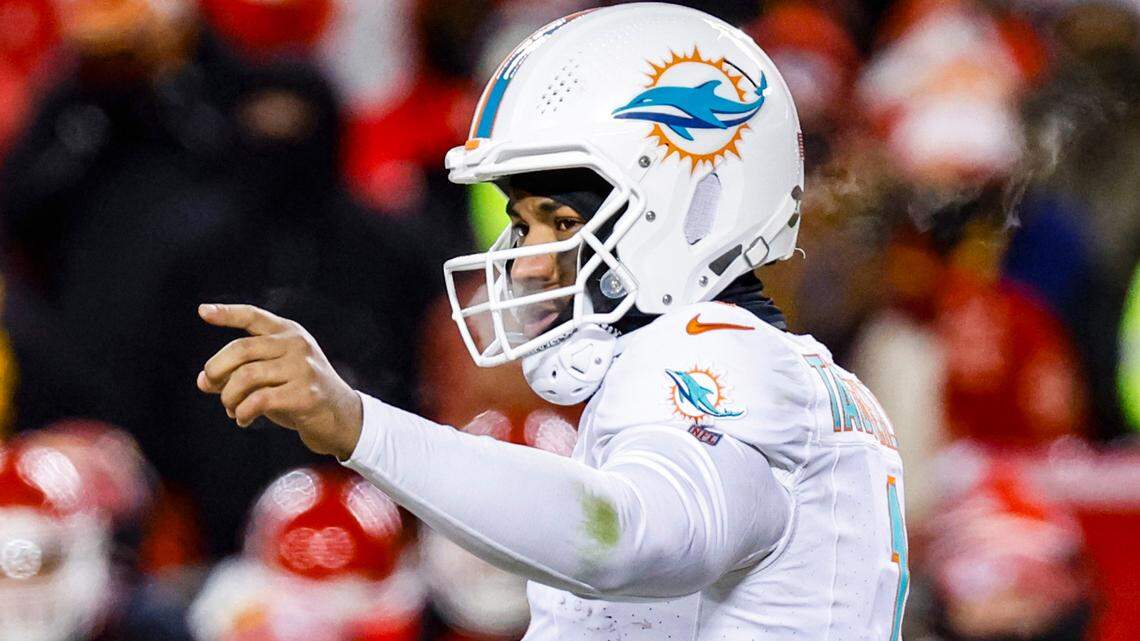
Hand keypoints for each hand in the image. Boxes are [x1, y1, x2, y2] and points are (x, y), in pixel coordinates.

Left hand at [196, 304, 362, 459]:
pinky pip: (260, 400)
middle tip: (209, 385)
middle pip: (241, 348)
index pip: (254, 316)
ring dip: (229, 396)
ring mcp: (303, 369)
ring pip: (247, 376)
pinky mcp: (305, 395)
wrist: (339, 416)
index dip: (227, 313)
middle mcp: (297, 345)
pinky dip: (243, 412)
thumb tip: (202, 381)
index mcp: (289, 333)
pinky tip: (243, 419)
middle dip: (216, 369)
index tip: (202, 312)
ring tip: (231, 408)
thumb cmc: (299, 393)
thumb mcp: (271, 376)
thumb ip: (237, 374)